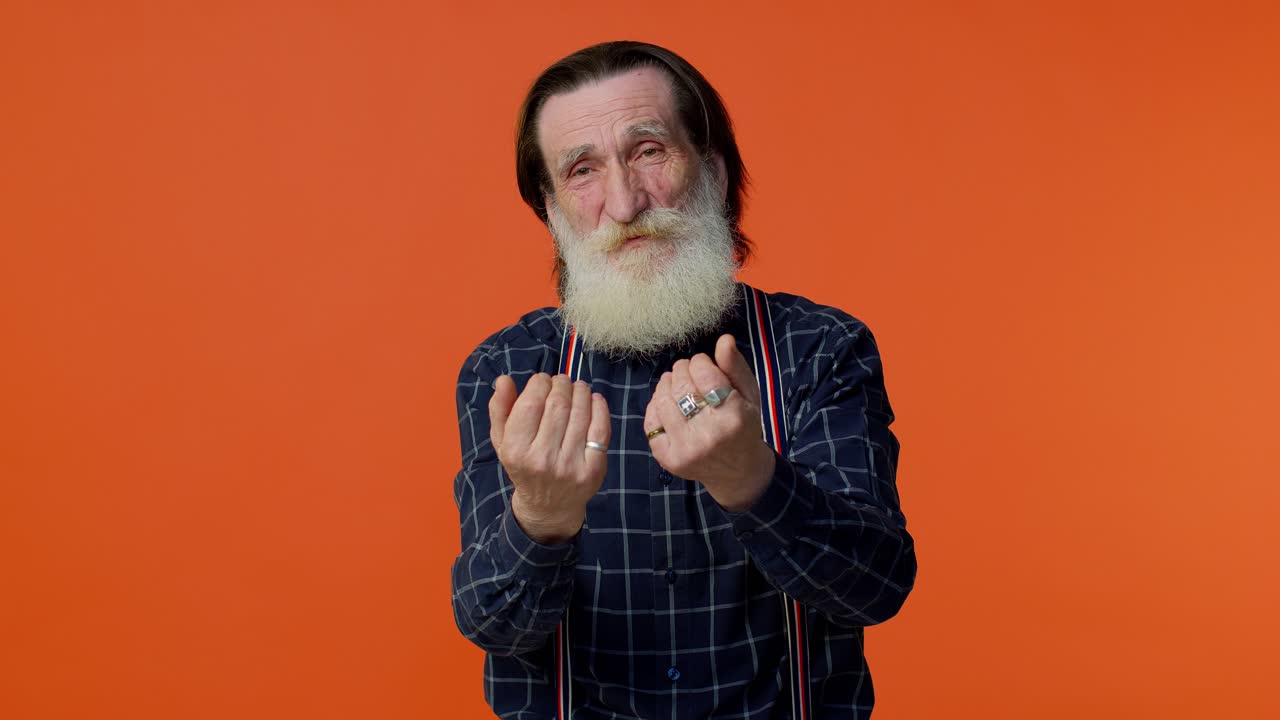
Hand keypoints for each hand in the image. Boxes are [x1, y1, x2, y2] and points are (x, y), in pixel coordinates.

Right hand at [489, 373, 610, 543]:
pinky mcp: (593, 470)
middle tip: (562, 381)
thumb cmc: (524, 465)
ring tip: (577, 387)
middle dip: (562, 384)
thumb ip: (499, 409)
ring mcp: (570, 466)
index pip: (531, 404)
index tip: (542, 380)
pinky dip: (599, 408)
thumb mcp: (502, 441)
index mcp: (516, 451)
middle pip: (558, 405)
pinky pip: (600, 430)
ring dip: (581, 391)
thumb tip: (504, 380)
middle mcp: (542, 460)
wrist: (548, 506)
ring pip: (580, 413)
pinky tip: (593, 399)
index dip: (540, 383)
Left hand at [643, 334, 775, 511]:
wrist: (737, 472)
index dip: (699, 361)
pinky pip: (651, 422)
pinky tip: (667, 404)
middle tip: (688, 372)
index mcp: (733, 416)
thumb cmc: (745, 426)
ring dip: (666, 384)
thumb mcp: (749, 395)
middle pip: (682, 385)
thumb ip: (735, 367)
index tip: (703, 364)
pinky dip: (655, 407)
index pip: (704, 373)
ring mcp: (685, 448)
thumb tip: (723, 339)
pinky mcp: (668, 458)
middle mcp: (708, 434)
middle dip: (682, 370)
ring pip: (663, 400)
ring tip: (676, 383)